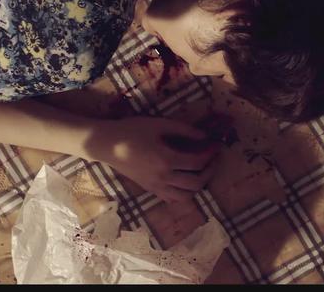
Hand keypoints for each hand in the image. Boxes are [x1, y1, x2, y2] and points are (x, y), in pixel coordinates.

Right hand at [88, 116, 222, 202]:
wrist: (106, 144)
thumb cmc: (132, 130)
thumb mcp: (160, 124)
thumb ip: (184, 130)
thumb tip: (205, 137)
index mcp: (166, 160)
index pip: (197, 162)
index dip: (210, 154)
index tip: (216, 145)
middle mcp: (163, 177)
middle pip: (196, 182)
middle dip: (210, 171)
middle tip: (213, 160)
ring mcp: (156, 187)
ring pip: (186, 196)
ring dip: (199, 185)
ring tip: (202, 171)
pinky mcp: (150, 190)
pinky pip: (172, 198)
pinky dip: (184, 193)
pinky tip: (185, 180)